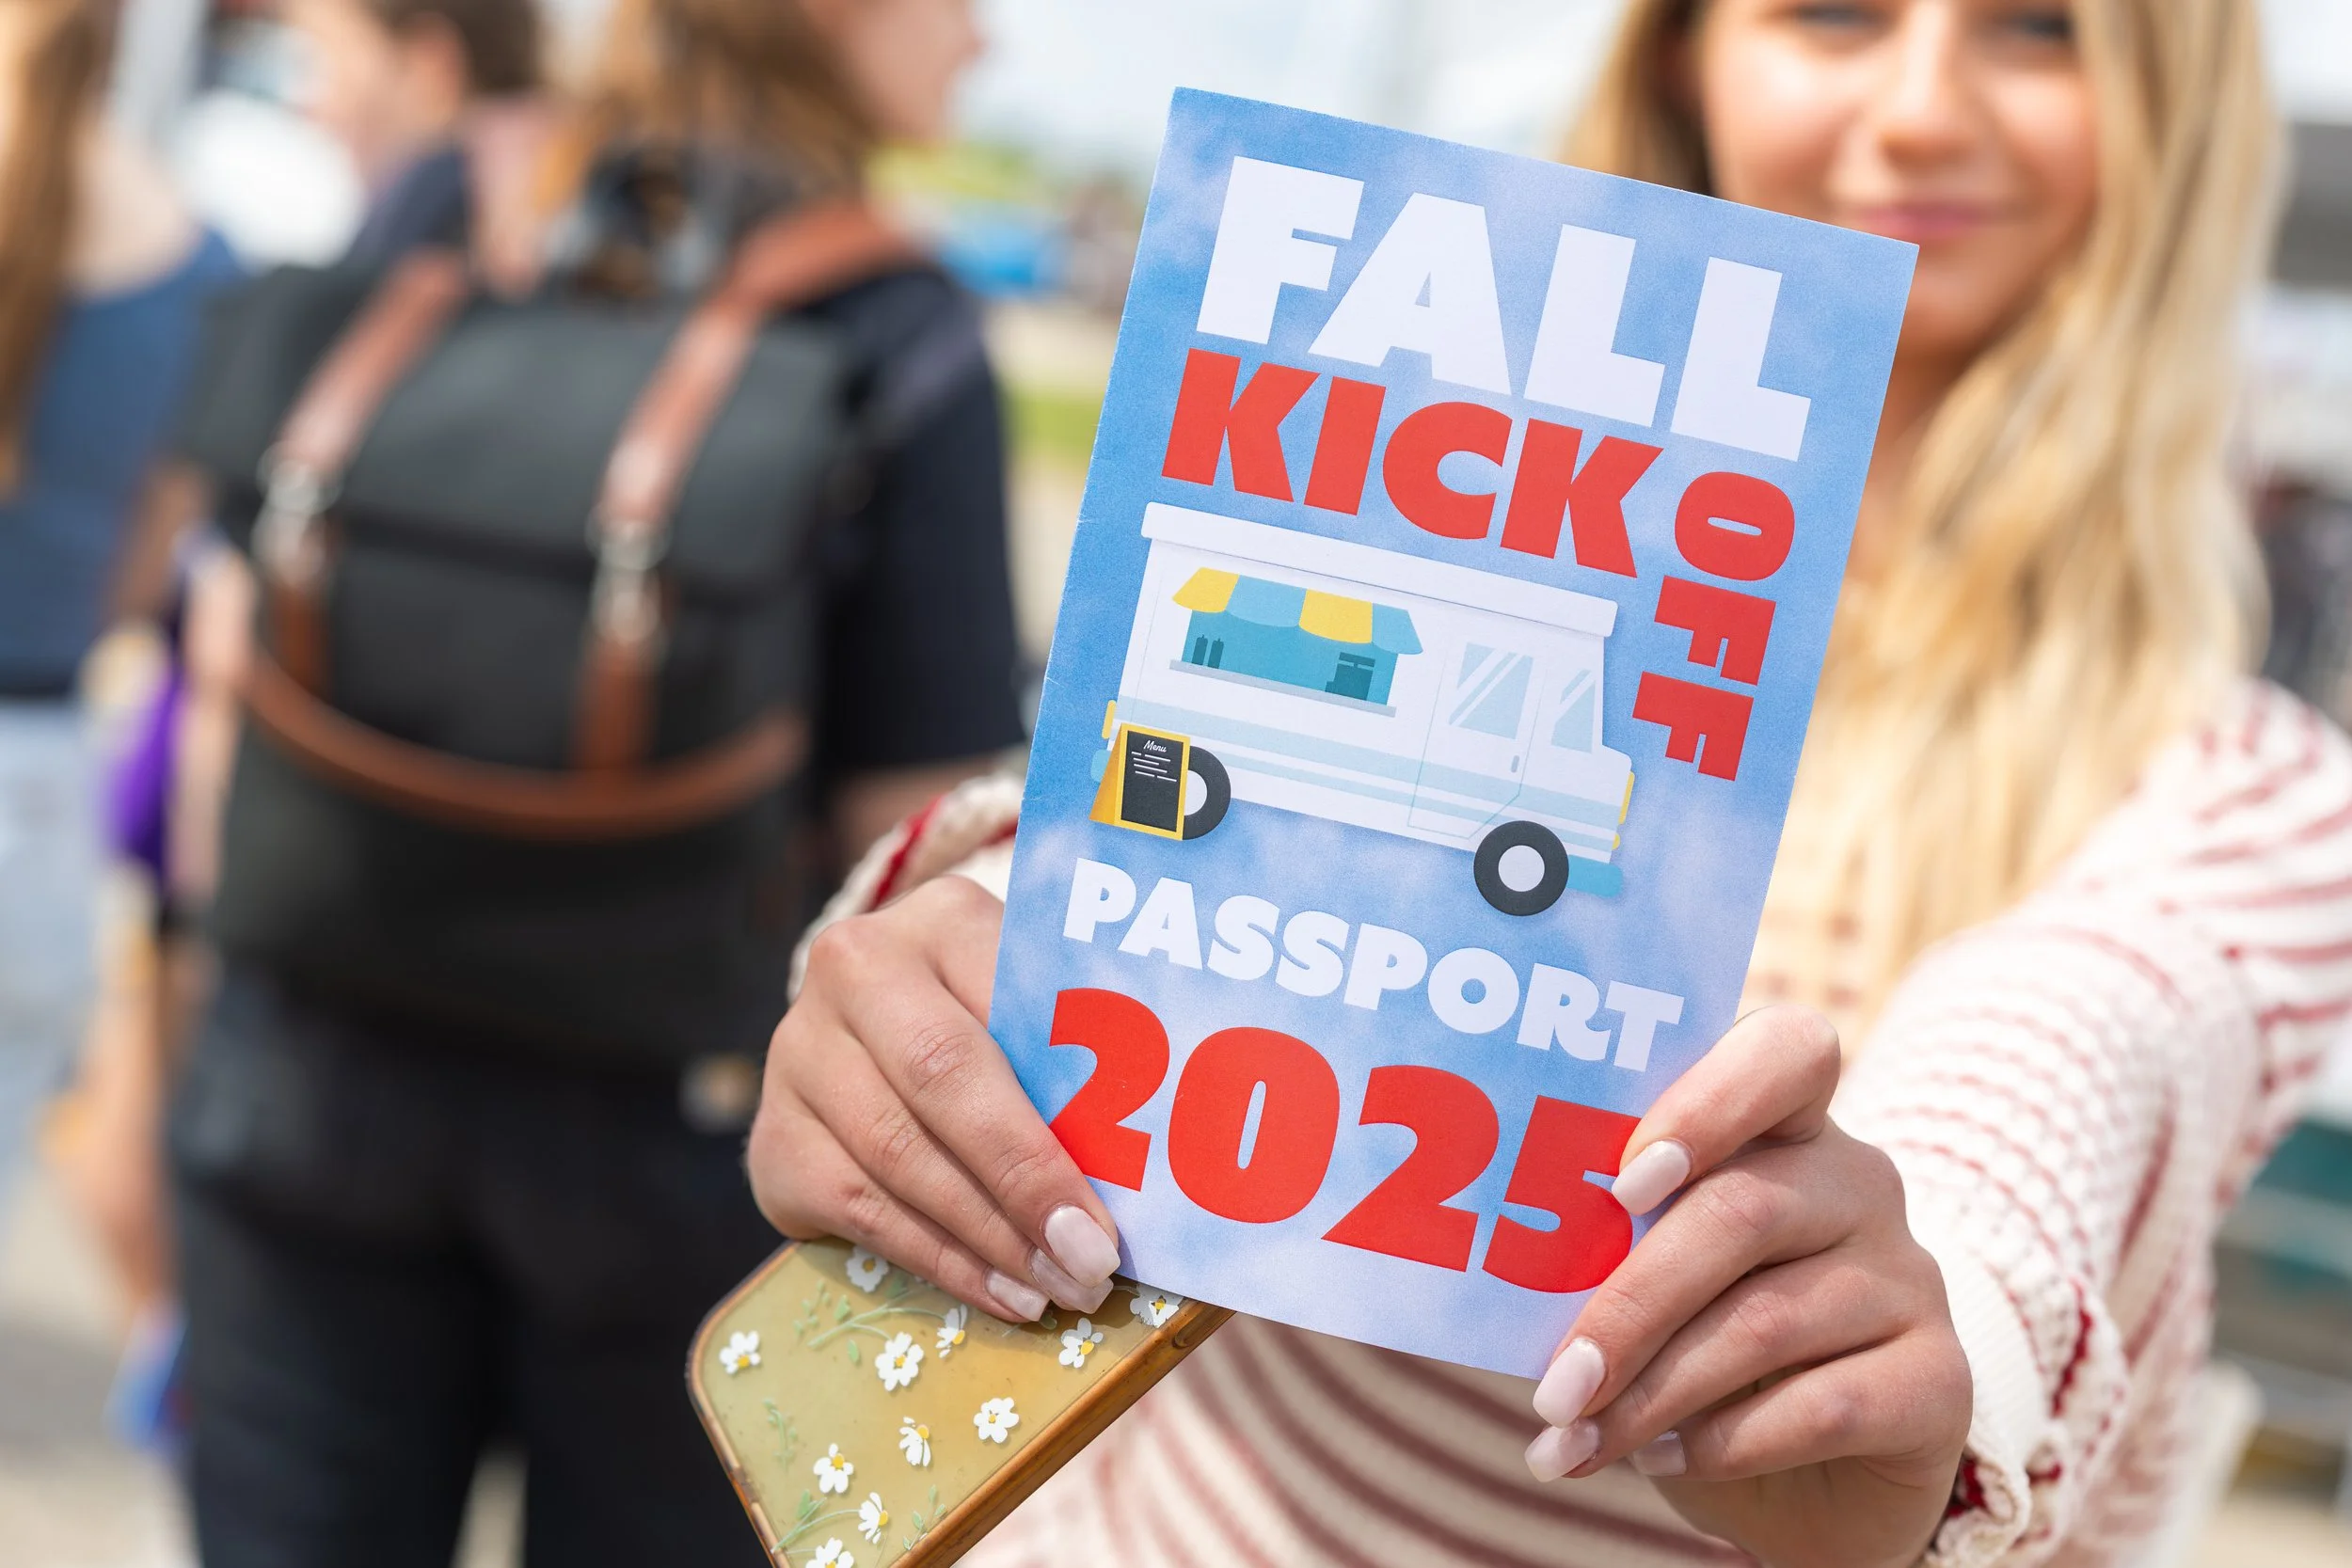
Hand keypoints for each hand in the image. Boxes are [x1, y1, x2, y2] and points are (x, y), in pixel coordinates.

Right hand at [748, 875, 1123, 1322]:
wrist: (880, 1031)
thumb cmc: (1002, 1027)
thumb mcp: (1041, 1015)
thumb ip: (1086, 1062)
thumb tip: (1167, 1171)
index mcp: (943, 918)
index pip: (1004, 1018)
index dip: (1057, 1126)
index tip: (1112, 1215)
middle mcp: (853, 968)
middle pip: (941, 1083)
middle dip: (1023, 1187)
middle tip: (1086, 1266)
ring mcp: (799, 1050)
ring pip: (896, 1157)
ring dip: (985, 1239)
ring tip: (1052, 1290)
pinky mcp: (773, 1132)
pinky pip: (855, 1207)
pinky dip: (935, 1259)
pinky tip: (996, 1291)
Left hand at [1524, 1006, 1970, 1567]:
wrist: (1811, 1480)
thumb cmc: (1699, 1344)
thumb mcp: (1649, 1280)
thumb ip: (1606, 1245)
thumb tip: (1499, 1254)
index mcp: (1785, 1125)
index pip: (1787, 1051)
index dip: (1707, 1104)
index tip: (1621, 1183)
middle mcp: (1858, 1183)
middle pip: (1742, 1212)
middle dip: (1628, 1306)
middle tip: (1554, 1383)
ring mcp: (1909, 1278)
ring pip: (1766, 1322)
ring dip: (1651, 1392)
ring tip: (1573, 1436)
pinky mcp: (1939, 1381)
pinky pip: (1820, 1407)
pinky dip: (1722, 1443)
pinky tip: (1660, 1460)